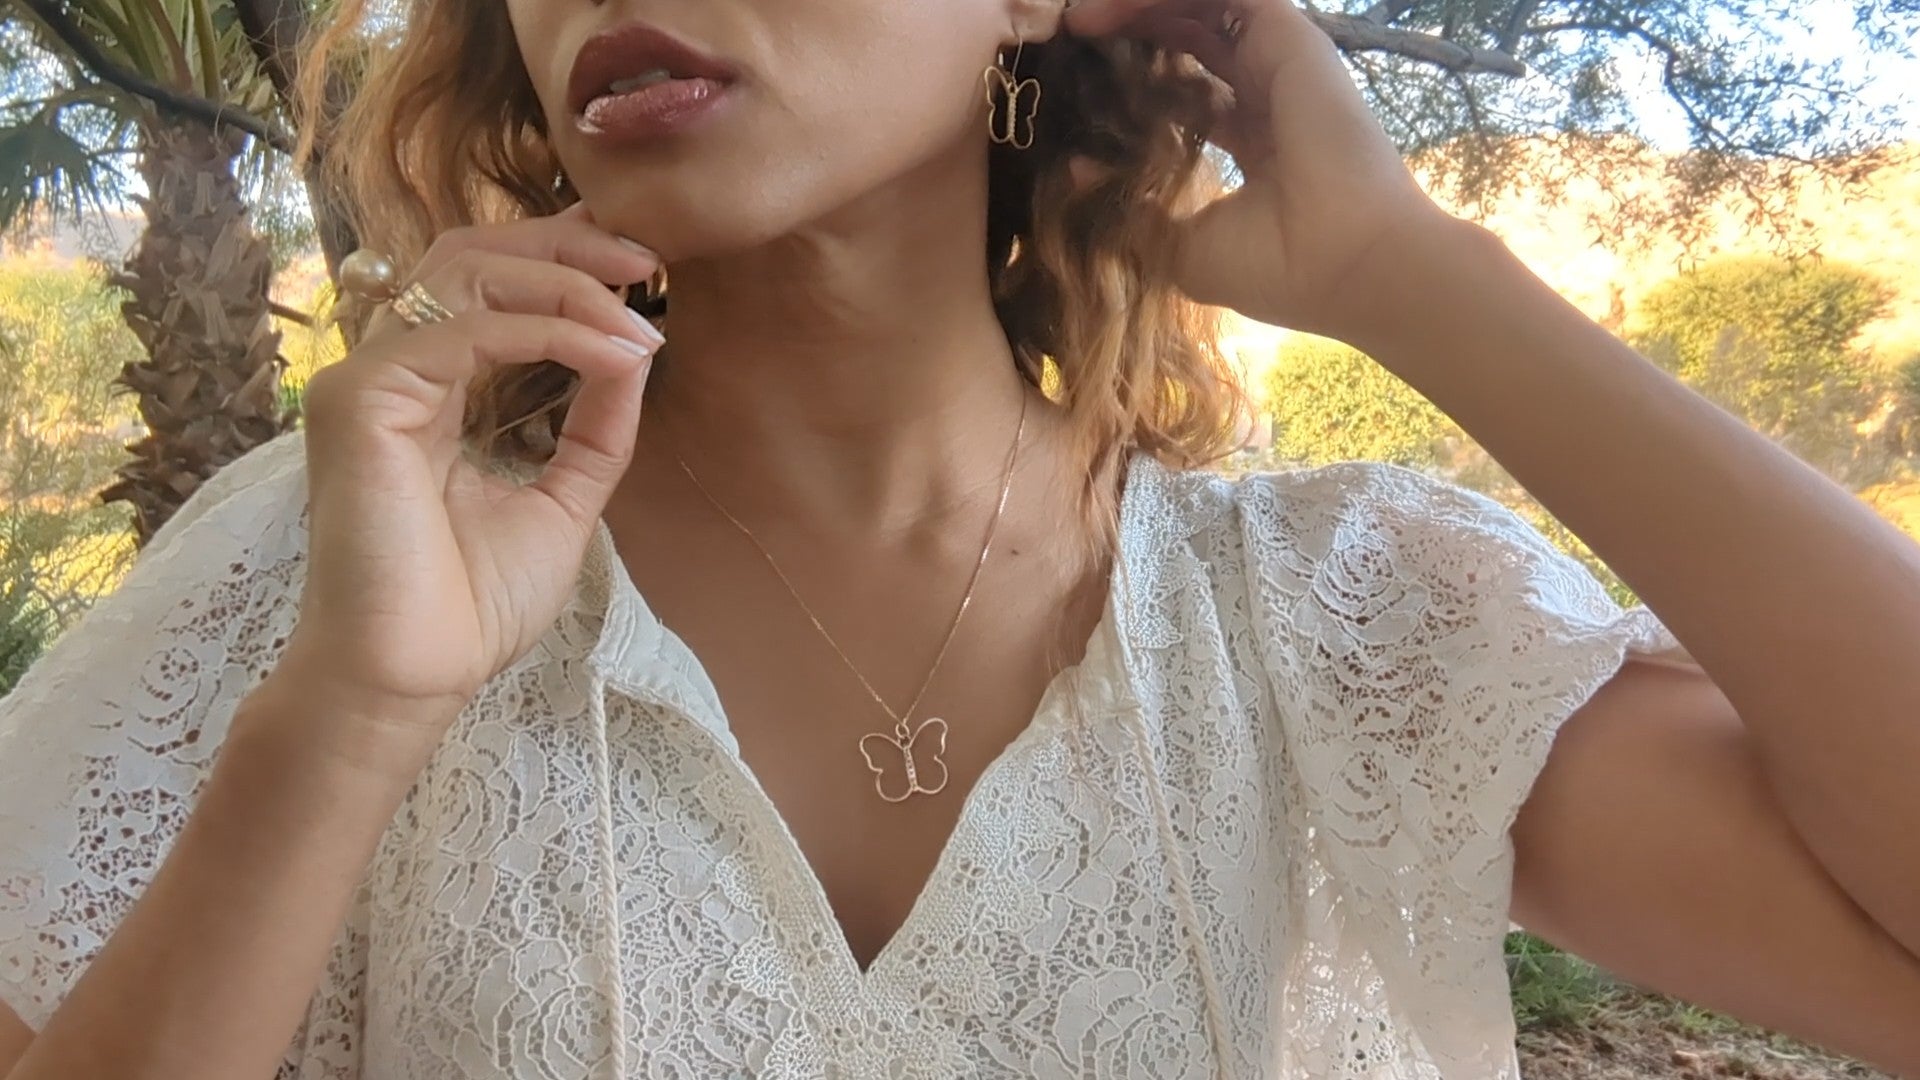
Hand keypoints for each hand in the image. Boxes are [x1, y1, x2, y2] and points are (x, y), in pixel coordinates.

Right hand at [279, 203, 661, 774]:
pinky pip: (468, 331)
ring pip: (467, 273)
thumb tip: (637, 349)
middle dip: (566, 246)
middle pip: (471, 252)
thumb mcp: (563, 499)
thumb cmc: (470, 606)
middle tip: (645, 262)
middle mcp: (390, 369)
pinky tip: (610, 354)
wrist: (414, 676)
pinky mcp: (361, 397)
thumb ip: (595, 427)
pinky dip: (550, 332)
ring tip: (635, 316)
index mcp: (428, 389)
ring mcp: (366, 377)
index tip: (641, 269)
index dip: (560, 258)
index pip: (485, 283)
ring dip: (566, 284)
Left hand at [1064, 0, 1456, 340]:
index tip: (1083, 85)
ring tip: (1078, 19)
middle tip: (1071, 36)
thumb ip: (1131, 210)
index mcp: (1254, 141)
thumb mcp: (1182, 249)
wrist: (1348, 261)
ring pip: (1201, 6)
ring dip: (1137, 6)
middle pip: (1190, 36)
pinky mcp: (1286, 35)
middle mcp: (1267, 93)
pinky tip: (1110, 10)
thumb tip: (1074, 174)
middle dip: (1129, 28)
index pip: (1189, 89)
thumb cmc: (1276, 268)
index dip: (1137, 79)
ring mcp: (1280, 59)